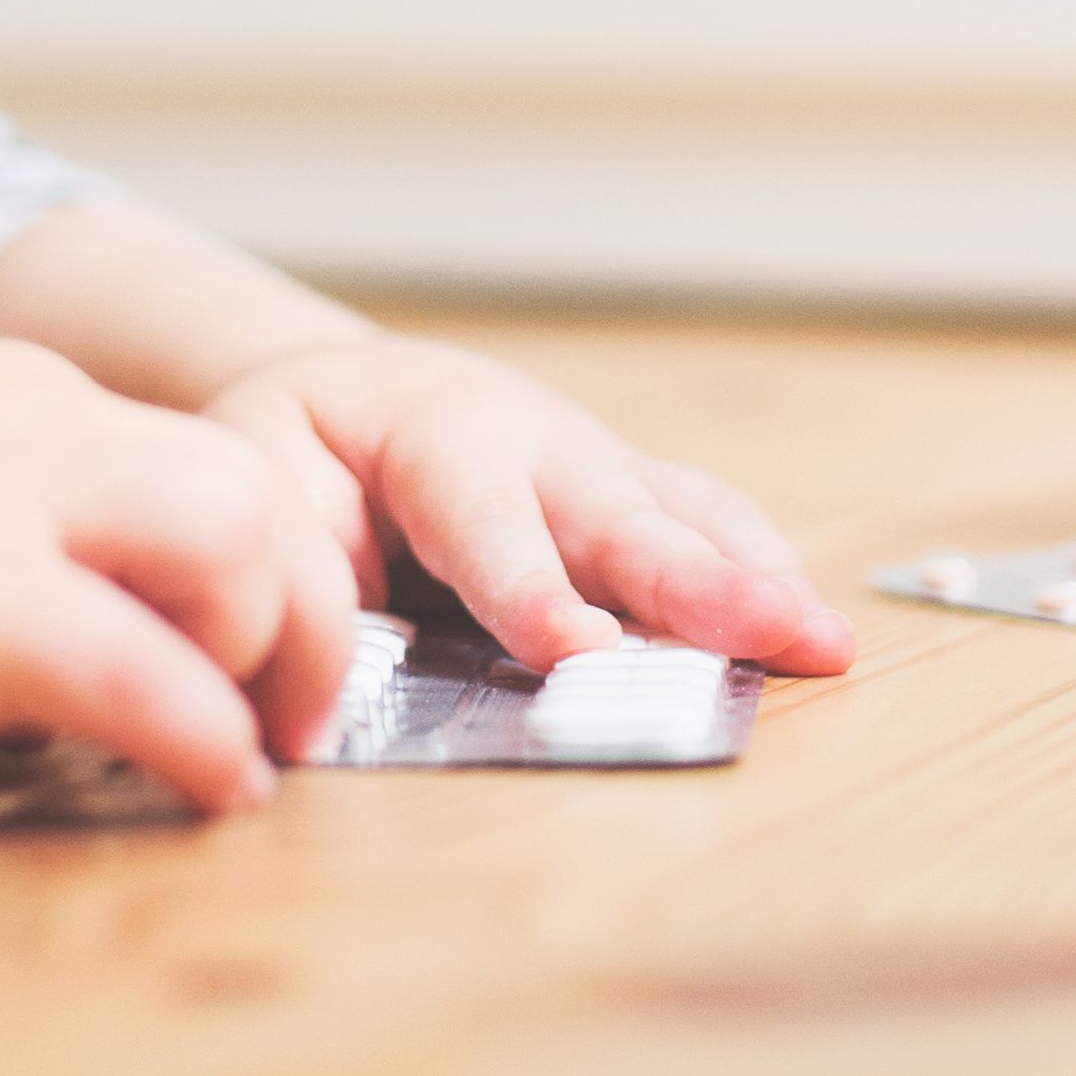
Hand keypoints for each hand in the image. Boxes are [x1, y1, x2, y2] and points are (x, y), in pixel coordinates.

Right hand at [0, 338, 364, 813]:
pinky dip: (201, 734)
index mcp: (13, 398)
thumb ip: (14, 535)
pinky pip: (139, 664)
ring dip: (269, 652)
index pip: (196, 459)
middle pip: (247, 479)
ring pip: (230, 535)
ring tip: (248, 747)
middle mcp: (22, 425)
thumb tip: (123, 641)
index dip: (254, 572)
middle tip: (292, 715)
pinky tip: (205, 787)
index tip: (255, 665)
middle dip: (305, 604)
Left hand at [201, 335, 856, 678]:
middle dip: (699, 583)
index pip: (489, 523)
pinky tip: (807, 635)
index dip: (532, 589)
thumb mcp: (253, 472)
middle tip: (774, 632)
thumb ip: (287, 564)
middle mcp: (541, 446)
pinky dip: (760, 574)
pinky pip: (708, 527)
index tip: (577, 650)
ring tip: (822, 644)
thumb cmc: (298, 447)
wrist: (353, 393)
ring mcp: (602, 469)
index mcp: (438, 437)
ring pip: (687, 520)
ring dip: (756, 583)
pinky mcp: (637, 499)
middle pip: (624, 520)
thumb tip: (304, 682)